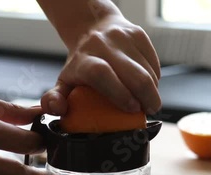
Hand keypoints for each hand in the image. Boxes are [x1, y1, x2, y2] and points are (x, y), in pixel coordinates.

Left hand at [41, 14, 161, 115]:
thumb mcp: (64, 82)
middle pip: (134, 74)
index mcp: (83, 60)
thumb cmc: (81, 64)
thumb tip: (57, 109)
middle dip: (147, 97)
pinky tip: (149, 86)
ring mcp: (123, 37)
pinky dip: (156, 79)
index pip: (101, 74)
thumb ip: (55, 99)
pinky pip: (154, 62)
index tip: (132, 108)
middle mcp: (103, 45)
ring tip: (148, 101)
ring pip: (148, 70)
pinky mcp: (139, 34)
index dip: (119, 93)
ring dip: (153, 90)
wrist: (93, 27)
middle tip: (149, 110)